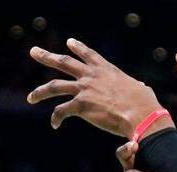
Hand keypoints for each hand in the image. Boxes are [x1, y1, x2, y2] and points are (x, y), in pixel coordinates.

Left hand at [28, 38, 165, 136]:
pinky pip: (61, 111)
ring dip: (39, 92)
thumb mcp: (140, 90)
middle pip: (63, 62)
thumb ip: (136, 87)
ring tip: (31, 97)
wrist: (140, 115)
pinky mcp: (80, 106)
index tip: (69, 42)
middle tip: (34, 52)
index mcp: (106, 70)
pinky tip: (55, 124)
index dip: (78, 48)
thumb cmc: (145, 105)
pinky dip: (56, 118)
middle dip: (46, 56)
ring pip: (53, 86)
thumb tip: (142, 88)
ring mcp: (84, 89)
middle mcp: (91, 76)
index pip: (89, 55)